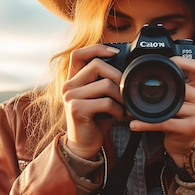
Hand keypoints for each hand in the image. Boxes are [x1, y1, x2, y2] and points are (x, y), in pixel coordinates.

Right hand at [62, 44, 124, 158]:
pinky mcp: (77, 109)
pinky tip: (120, 116)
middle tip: (127, 91)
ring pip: (104, 84)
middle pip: (96, 66)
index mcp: (73, 80)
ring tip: (125, 106)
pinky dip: (118, 110)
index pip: (78, 54)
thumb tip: (126, 67)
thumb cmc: (95, 120)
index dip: (96, 49)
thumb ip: (104, 81)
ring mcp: (70, 97)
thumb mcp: (99, 97)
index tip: (115, 53)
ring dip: (121, 96)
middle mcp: (68, 86)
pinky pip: (105, 102)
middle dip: (118, 76)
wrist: (84, 145)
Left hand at [129, 56, 194, 166]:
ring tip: (131, 110)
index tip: (162, 63)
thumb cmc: (180, 119)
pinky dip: (147, 124)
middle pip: (179, 87)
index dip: (180, 61)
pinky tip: (135, 125)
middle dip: (156, 91)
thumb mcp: (181, 99)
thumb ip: (175, 84)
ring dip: (147, 110)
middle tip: (136, 91)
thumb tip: (148, 68)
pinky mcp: (193, 127)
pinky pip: (165, 122)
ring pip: (170, 105)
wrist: (187, 146)